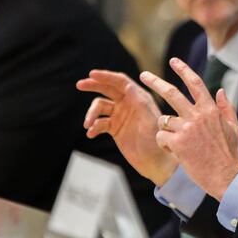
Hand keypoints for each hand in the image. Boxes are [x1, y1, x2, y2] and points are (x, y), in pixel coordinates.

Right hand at [77, 70, 177, 185]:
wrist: (156, 163)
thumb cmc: (157, 141)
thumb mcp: (150, 121)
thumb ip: (140, 103)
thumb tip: (128, 86)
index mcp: (139, 97)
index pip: (121, 82)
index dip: (106, 76)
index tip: (92, 74)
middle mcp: (129, 103)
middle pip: (107, 89)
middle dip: (93, 85)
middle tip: (79, 85)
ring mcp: (120, 115)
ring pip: (100, 107)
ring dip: (91, 114)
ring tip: (87, 124)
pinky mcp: (114, 128)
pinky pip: (99, 123)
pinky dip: (93, 127)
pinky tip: (91, 134)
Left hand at [140, 58, 237, 200]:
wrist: (225, 176)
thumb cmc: (229, 153)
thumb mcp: (233, 127)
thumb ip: (226, 107)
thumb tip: (219, 90)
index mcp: (211, 109)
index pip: (195, 83)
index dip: (183, 70)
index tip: (174, 61)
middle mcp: (197, 115)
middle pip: (171, 93)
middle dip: (155, 82)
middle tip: (143, 75)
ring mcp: (186, 129)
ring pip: (163, 119)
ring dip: (165, 129)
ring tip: (175, 141)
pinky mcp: (178, 143)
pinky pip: (161, 136)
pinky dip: (164, 143)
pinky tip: (174, 151)